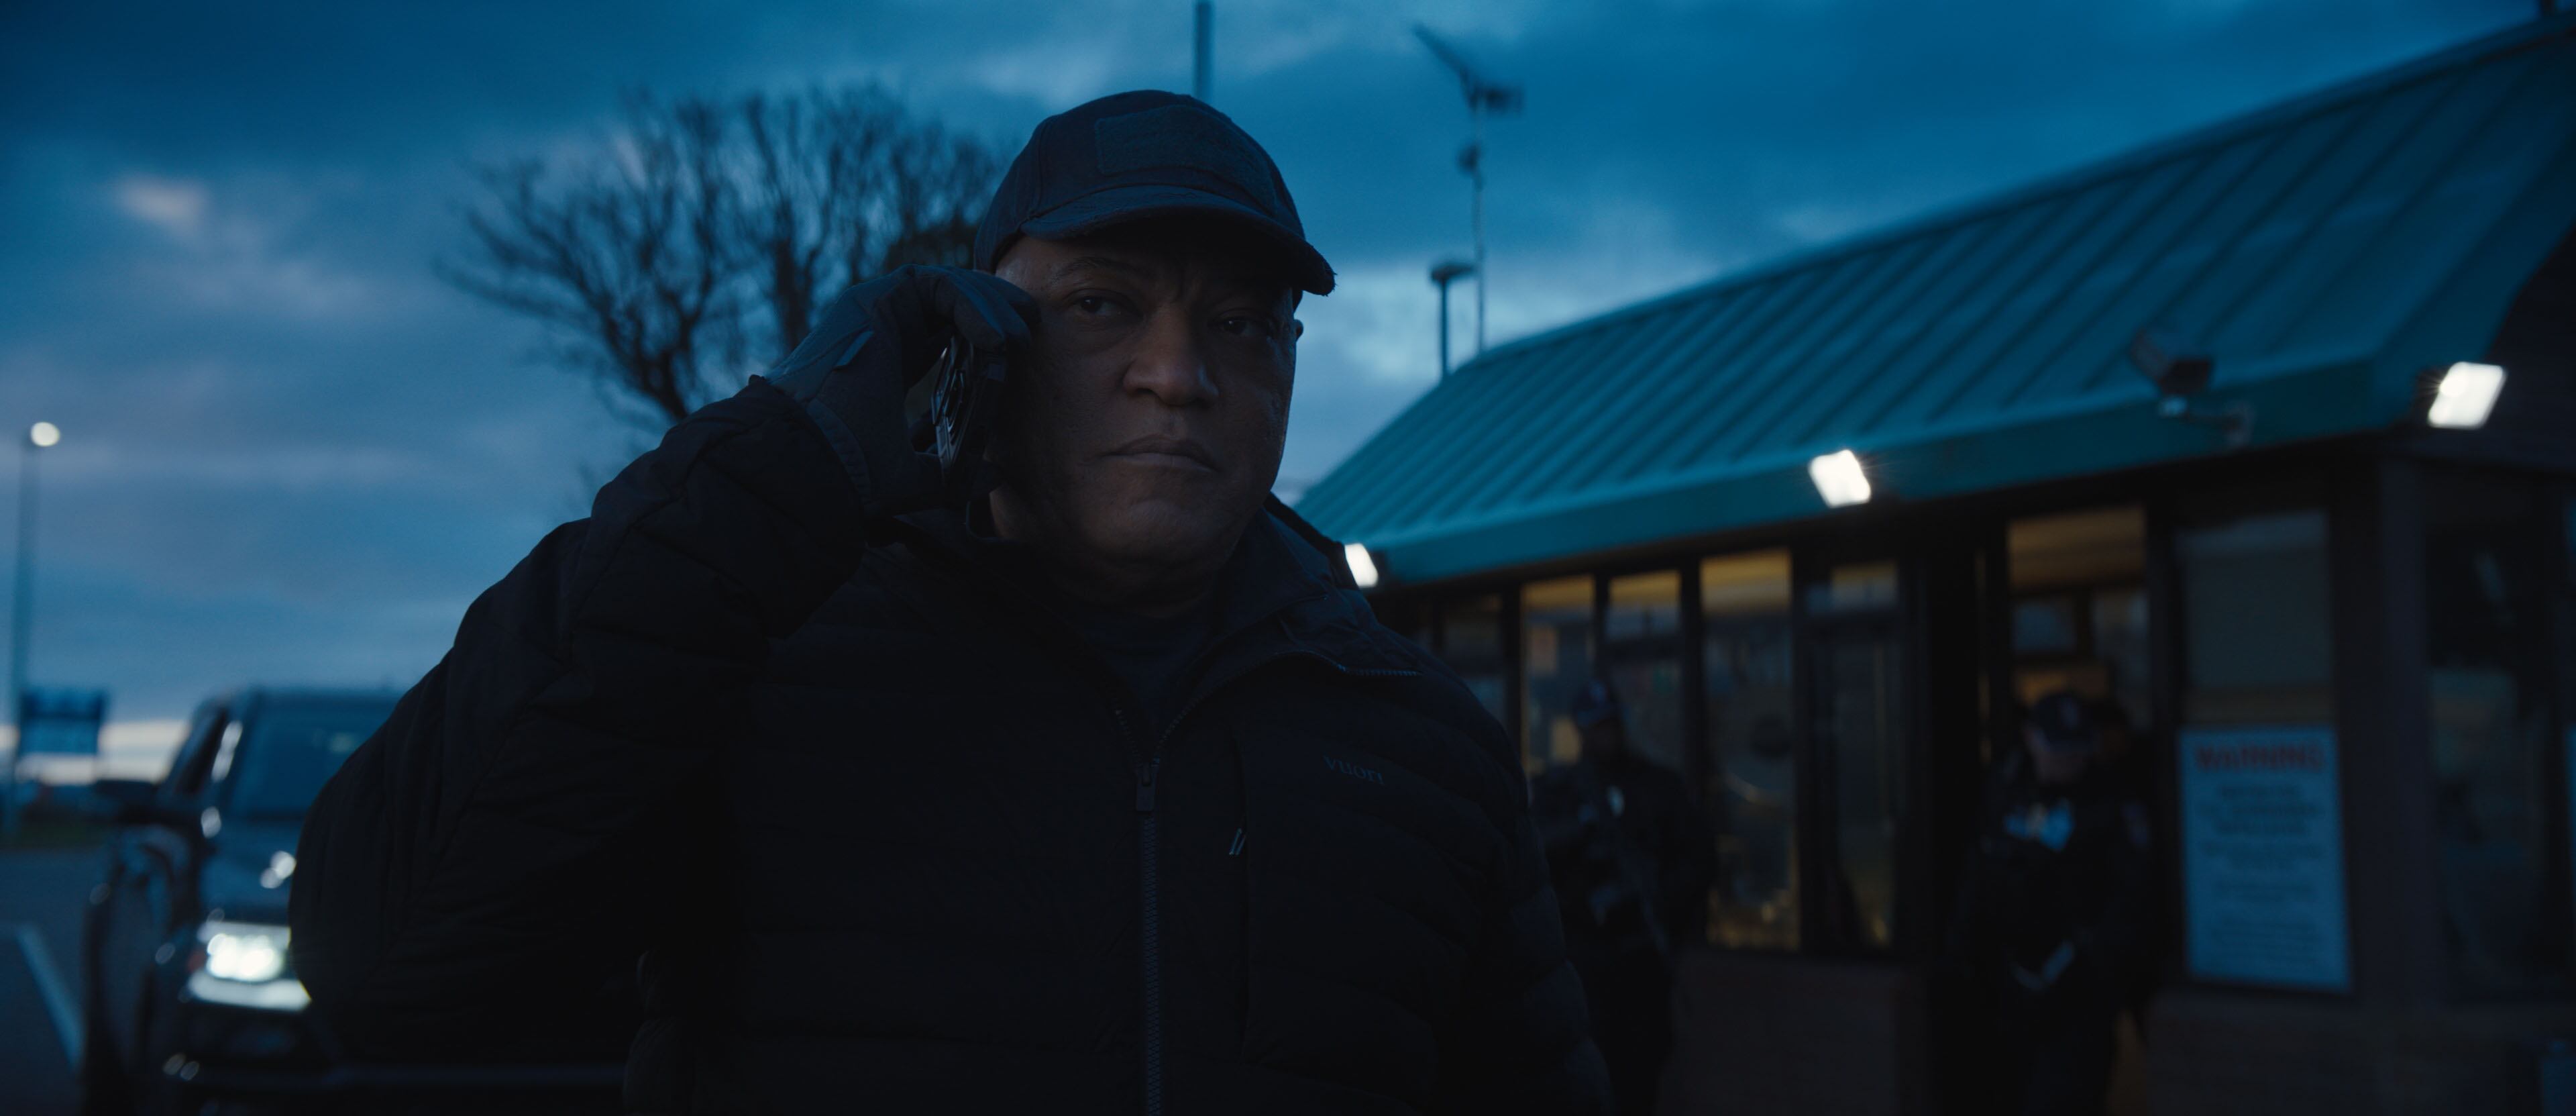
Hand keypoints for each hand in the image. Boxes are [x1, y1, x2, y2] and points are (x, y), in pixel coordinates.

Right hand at [767, 265, 1036, 520]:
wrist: (812, 459)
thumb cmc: (851, 470)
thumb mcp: (913, 477)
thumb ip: (951, 476)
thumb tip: (994, 477)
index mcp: (889, 365)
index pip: (944, 331)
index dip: (984, 332)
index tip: (1015, 351)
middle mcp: (881, 333)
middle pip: (950, 300)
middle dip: (996, 307)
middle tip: (1028, 328)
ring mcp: (873, 313)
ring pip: (946, 286)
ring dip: (989, 304)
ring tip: (1015, 339)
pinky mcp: (869, 300)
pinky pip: (935, 285)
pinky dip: (970, 303)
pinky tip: (992, 338)